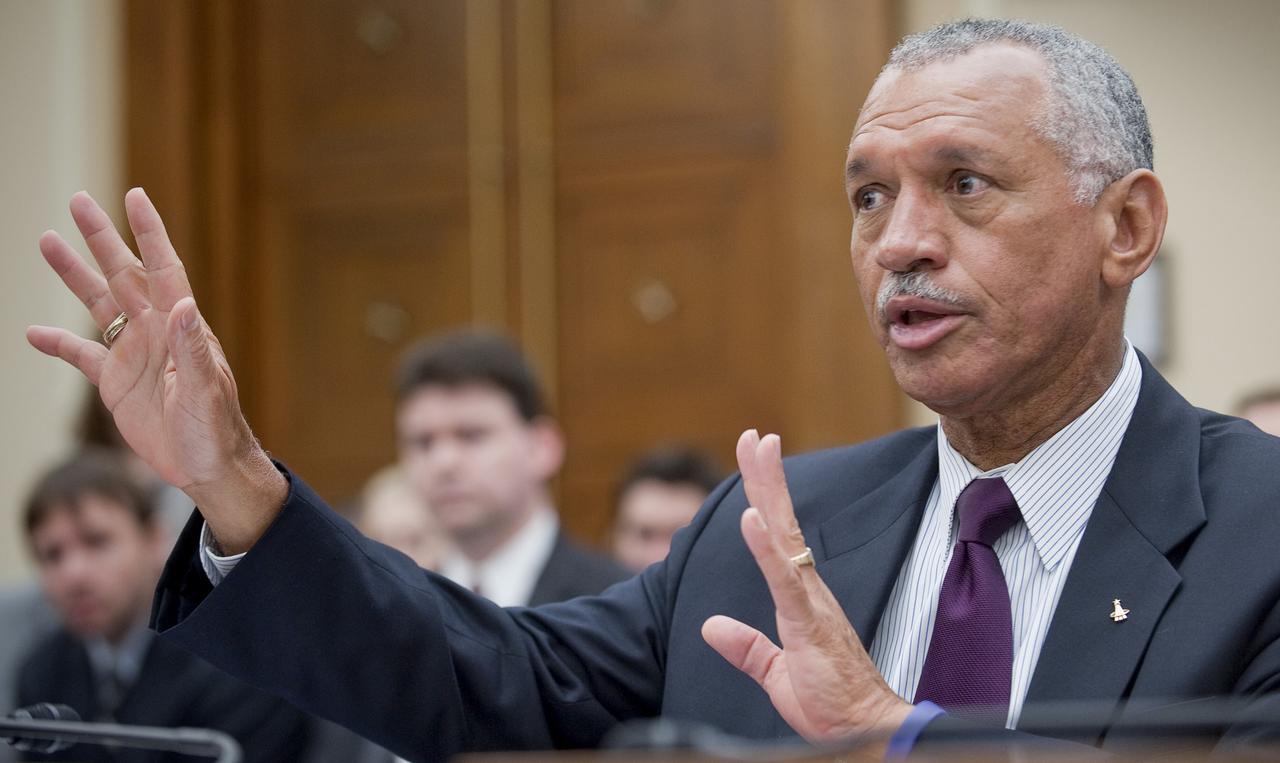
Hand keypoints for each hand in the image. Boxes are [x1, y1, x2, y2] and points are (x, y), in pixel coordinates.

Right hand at [27, 189, 285, 551]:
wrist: (207, 466)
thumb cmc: (217, 428)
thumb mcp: (205, 389)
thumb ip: (192, 348)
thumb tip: (181, 306)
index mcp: (180, 327)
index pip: (164, 268)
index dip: (150, 233)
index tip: (135, 196)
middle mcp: (156, 331)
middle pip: (123, 274)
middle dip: (101, 237)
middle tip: (78, 200)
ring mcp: (134, 354)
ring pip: (99, 303)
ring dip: (74, 274)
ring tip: (48, 240)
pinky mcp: (117, 382)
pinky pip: (82, 354)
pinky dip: (57, 343)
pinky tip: (33, 332)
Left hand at [702, 430, 912, 746]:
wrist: (864, 730)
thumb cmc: (832, 703)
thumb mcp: (776, 673)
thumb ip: (747, 647)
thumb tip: (712, 627)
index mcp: (800, 596)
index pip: (777, 536)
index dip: (764, 496)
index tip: (755, 457)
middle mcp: (808, 588)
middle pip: (782, 520)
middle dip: (766, 476)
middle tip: (755, 435)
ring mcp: (810, 601)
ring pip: (784, 536)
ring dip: (768, 492)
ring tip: (758, 451)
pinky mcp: (808, 622)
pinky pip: (784, 577)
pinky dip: (766, 546)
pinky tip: (752, 518)